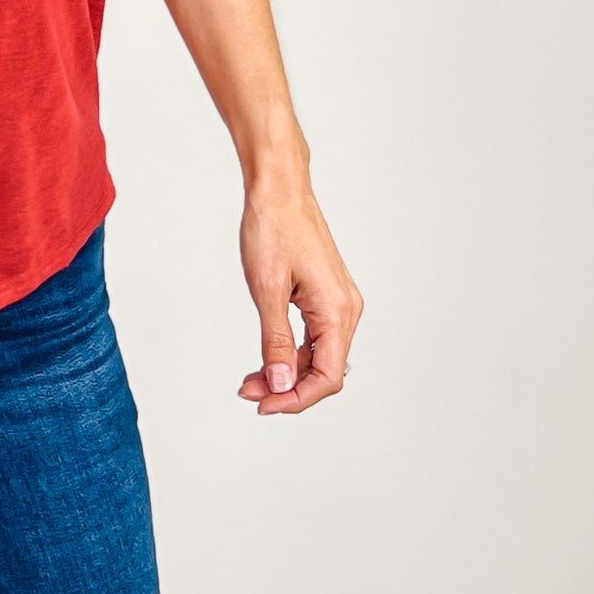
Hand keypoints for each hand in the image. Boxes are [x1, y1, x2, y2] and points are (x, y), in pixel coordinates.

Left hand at [238, 179, 361, 414]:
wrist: (278, 188)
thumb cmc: (272, 228)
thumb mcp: (267, 289)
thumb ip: (276, 341)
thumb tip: (282, 383)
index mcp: (337, 311)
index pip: (328, 377)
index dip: (296, 399)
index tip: (263, 405)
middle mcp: (345, 309)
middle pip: (325, 371)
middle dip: (287, 388)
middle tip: (248, 391)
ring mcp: (338, 302)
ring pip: (319, 355)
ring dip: (288, 372)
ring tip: (251, 379)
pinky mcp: (325, 294)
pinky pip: (315, 336)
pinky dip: (292, 352)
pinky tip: (267, 358)